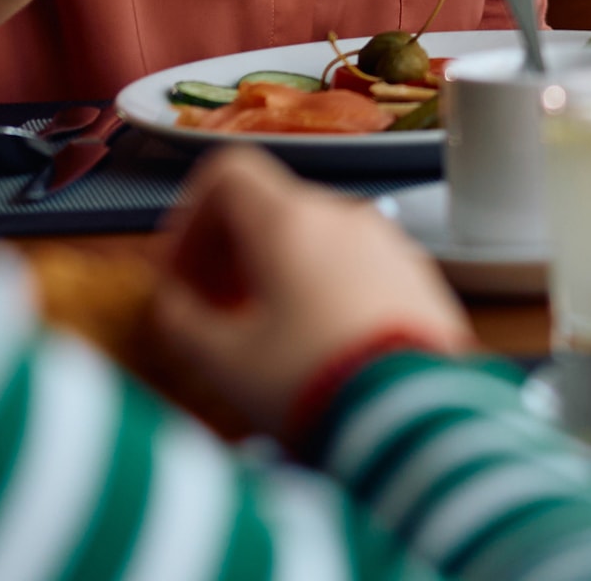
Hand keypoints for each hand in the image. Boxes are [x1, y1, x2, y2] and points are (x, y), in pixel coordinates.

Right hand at [146, 146, 472, 437]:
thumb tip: (172, 307)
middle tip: (209, 311)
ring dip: (273, 272)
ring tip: (259, 334)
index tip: (179, 272)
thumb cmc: (310, 381)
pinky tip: (314, 343)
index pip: (228, 174)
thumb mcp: (223, 362)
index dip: (188, 218)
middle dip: (228, 254)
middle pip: (270, 207)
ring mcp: (388, 241)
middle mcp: (343, 214)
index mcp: (289, 219)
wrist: (414, 415)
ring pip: (313, 237)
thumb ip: (181, 323)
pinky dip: (320, 286)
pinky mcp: (418, 275)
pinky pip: (354, 263)